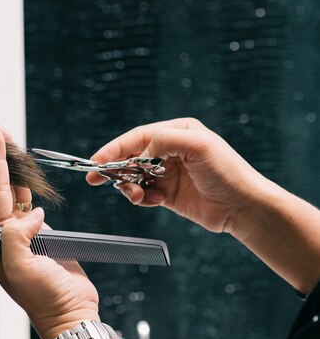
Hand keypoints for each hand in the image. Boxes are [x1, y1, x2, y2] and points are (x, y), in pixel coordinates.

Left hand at [0, 117, 99, 338]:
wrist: (70, 312)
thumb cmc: (43, 297)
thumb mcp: (21, 269)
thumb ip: (16, 237)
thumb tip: (30, 214)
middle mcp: (4, 233)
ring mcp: (23, 233)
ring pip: (15, 192)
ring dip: (12, 167)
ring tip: (5, 139)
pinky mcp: (41, 236)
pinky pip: (31, 205)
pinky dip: (28, 187)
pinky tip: (24, 174)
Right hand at [86, 118, 265, 234]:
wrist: (243, 207)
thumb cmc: (226, 172)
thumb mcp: (197, 145)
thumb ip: (163, 140)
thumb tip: (139, 153)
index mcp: (177, 132)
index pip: (137, 137)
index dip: (113, 148)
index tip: (96, 161)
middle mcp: (170, 151)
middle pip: (131, 157)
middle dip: (114, 168)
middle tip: (95, 179)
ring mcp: (168, 173)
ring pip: (134, 177)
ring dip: (129, 187)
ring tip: (137, 196)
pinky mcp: (168, 194)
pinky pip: (144, 194)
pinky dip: (142, 199)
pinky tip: (152, 202)